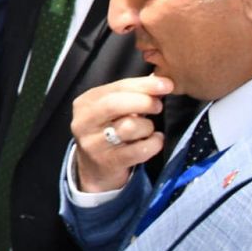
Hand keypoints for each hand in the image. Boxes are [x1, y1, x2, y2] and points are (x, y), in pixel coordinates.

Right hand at [71, 74, 174, 193]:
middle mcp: (84, 122)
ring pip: (129, 127)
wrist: (95, 169)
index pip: (116, 87)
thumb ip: (132, 94)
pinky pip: (139, 150)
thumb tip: (161, 81)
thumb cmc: (108, 131)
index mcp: (85, 103)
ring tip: (148, 129)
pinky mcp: (108, 162)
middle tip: (158, 107)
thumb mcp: (113, 110)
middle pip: (116, 104)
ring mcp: (93, 144)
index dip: (143, 85)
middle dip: (143, 102)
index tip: (167, 85)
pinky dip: (154, 144)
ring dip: (147, 127)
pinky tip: (154, 141)